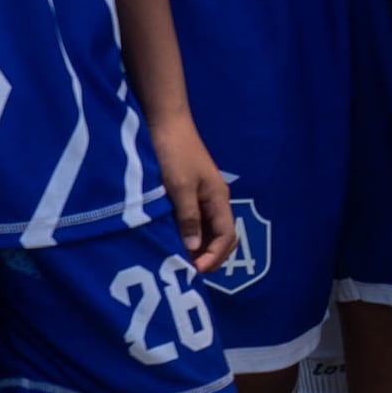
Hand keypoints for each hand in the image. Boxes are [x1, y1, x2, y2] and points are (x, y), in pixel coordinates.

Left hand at [150, 111, 232, 266]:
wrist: (165, 121)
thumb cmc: (174, 151)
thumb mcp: (180, 186)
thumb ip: (188, 217)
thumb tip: (194, 248)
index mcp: (218, 198)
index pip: (226, 236)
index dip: (214, 256)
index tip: (195, 270)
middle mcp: (214, 200)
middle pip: (220, 237)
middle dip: (208, 256)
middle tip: (187, 271)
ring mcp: (202, 196)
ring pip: (206, 230)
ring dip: (196, 247)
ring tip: (177, 260)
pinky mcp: (188, 192)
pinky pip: (193, 220)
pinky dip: (186, 234)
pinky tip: (171, 240)